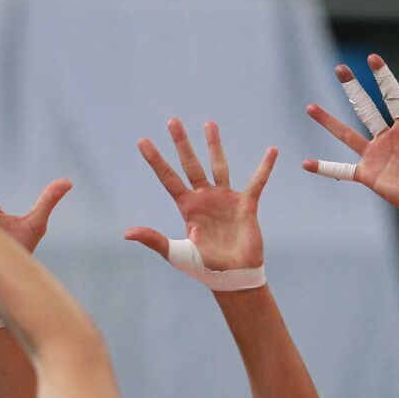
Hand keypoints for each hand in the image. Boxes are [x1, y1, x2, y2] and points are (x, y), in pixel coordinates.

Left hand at [125, 119, 276, 270]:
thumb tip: (127, 233)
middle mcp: (204, 197)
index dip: (155, 160)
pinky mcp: (246, 204)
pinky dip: (265, 166)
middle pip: (190, 164)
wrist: (232, 277)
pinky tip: (272, 150)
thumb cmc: (203, 267)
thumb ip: (153, 239)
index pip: (167, 178)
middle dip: (182, 143)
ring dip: (214, 145)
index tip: (142, 141)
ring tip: (209, 123)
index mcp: (187, 207)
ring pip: (219, 165)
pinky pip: (257, 181)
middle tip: (172, 121)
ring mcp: (225, 199)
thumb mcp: (175, 253)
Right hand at [303, 53, 398, 224]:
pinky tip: (306, 164)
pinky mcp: (368, 174)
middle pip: (365, 107)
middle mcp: (387, 137)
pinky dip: (325, 168)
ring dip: (329, 121)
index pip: (391, 95)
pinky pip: (342, 170)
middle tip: (339, 68)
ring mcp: (375, 155)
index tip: (372, 57)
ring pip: (347, 134)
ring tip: (310, 107)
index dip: (382, 77)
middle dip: (352, 88)